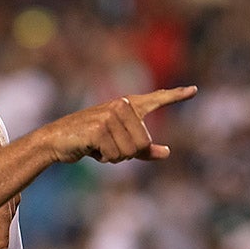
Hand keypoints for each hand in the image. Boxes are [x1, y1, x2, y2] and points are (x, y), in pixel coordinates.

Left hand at [0, 94, 16, 248]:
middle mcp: (0, 180)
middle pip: (5, 214)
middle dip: (3, 235)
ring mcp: (9, 177)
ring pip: (12, 208)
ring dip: (8, 226)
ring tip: (2, 244)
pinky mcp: (11, 173)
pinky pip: (14, 198)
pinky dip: (10, 212)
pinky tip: (6, 222)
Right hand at [48, 86, 196, 163]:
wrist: (55, 140)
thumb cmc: (88, 141)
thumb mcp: (117, 144)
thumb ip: (143, 148)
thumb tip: (167, 152)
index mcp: (128, 106)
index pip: (156, 99)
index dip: (176, 95)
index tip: (194, 90)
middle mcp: (122, 105)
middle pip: (143, 143)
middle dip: (127, 153)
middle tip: (107, 147)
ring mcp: (110, 115)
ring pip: (130, 152)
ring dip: (114, 157)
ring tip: (98, 146)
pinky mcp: (99, 128)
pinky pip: (115, 155)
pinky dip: (103, 158)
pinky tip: (91, 148)